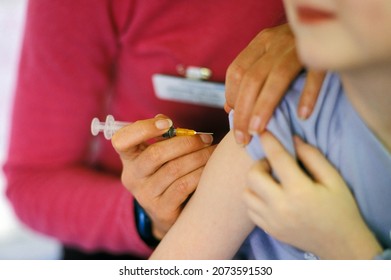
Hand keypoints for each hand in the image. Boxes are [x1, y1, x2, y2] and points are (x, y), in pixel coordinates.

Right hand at [111, 115, 214, 238]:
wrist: (168, 213)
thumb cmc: (166, 174)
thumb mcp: (158, 155)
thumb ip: (161, 137)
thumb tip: (164, 120)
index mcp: (129, 158)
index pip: (121, 140)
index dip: (143, 129)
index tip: (168, 123)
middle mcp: (132, 177)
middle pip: (156, 154)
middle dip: (186, 143)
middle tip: (206, 138)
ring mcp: (145, 195)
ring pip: (174, 169)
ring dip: (198, 157)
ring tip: (212, 151)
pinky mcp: (161, 210)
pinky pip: (183, 186)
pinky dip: (199, 174)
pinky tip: (209, 169)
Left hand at [225, 23, 325, 144]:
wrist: (331, 23)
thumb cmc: (294, 48)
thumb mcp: (269, 55)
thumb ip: (249, 77)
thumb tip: (230, 108)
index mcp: (261, 42)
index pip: (236, 71)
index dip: (231, 98)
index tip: (233, 121)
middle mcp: (276, 42)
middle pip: (252, 79)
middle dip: (243, 112)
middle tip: (242, 139)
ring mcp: (300, 46)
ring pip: (277, 78)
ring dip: (264, 107)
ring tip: (258, 131)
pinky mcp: (324, 53)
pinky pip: (315, 75)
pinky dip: (308, 95)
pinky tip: (302, 116)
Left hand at [243, 132, 381, 258]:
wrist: (340, 244)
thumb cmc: (340, 208)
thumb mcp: (333, 179)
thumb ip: (313, 157)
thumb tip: (292, 140)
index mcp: (299, 191)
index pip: (277, 158)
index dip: (269, 141)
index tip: (264, 131)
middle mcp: (280, 206)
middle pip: (253, 176)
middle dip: (260, 164)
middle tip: (272, 165)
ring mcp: (272, 220)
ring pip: (246, 193)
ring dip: (254, 183)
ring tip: (269, 182)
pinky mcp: (269, 229)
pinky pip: (250, 209)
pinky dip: (255, 199)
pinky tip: (268, 197)